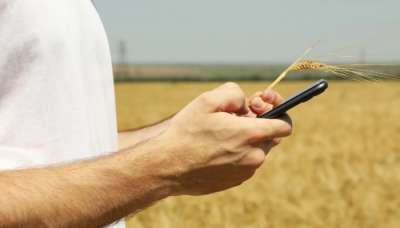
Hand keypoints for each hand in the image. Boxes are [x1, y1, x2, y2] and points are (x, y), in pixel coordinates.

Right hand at [158, 82, 291, 194]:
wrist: (167, 167)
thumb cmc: (186, 132)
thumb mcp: (208, 100)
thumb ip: (235, 93)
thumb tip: (246, 104)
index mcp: (251, 135)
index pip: (285, 125)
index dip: (277, 112)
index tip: (261, 108)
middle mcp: (254, 156)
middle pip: (269, 136)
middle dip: (257, 124)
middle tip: (232, 118)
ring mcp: (245, 172)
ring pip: (256, 149)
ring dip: (245, 140)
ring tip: (219, 135)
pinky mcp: (235, 181)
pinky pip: (244, 162)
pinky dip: (236, 153)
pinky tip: (213, 149)